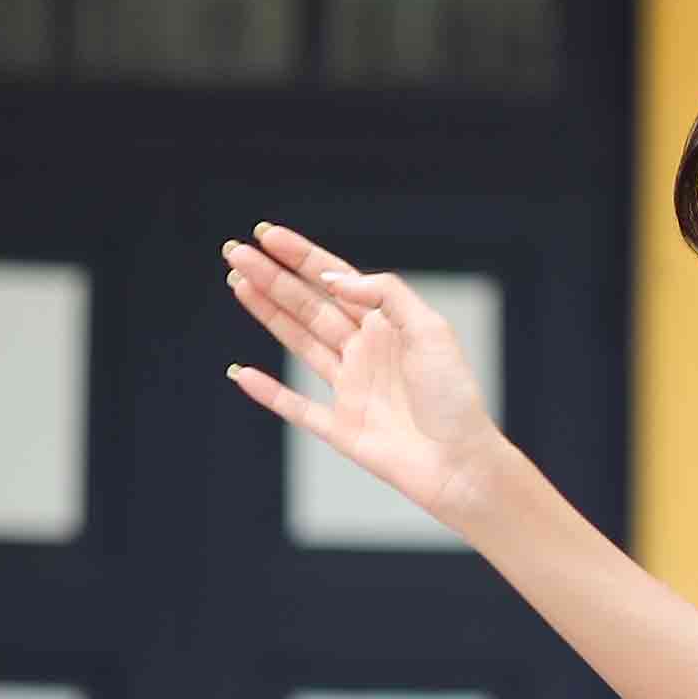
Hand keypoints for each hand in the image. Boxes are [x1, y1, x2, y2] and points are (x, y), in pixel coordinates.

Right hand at [221, 222, 504, 530]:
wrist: (463, 464)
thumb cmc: (455, 398)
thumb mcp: (431, 330)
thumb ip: (386, 295)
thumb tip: (333, 277)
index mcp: (387, 327)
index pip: (335, 280)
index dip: (300, 257)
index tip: (266, 234)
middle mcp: (365, 354)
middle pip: (309, 306)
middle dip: (272, 278)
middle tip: (235, 252)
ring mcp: (351, 391)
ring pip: (299, 343)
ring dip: (267, 313)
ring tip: (237, 283)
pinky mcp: (342, 429)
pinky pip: (296, 408)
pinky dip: (269, 392)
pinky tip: (241, 372)